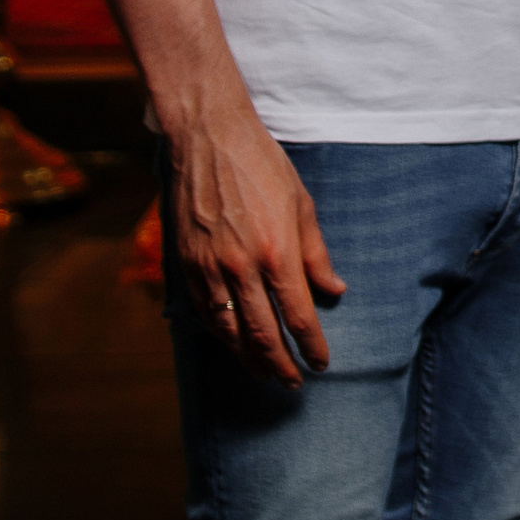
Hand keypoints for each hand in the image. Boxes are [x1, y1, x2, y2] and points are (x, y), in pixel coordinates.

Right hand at [165, 97, 343, 386]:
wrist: (208, 137)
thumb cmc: (262, 166)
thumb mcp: (302, 205)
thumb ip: (316, 255)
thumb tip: (335, 290)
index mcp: (277, 252)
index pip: (298, 316)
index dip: (311, 346)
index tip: (321, 363)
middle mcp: (242, 267)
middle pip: (263, 334)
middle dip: (281, 364)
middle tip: (293, 382)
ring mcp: (209, 267)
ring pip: (229, 331)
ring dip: (249, 358)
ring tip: (265, 373)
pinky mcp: (185, 262)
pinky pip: (204, 312)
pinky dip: (220, 334)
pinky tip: (232, 343)